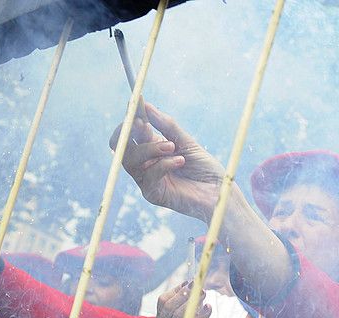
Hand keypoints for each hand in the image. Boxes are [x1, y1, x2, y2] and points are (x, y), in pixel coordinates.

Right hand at [111, 103, 225, 221]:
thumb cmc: (205, 168)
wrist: (218, 192)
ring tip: (172, 147)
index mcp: (151, 148)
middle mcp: (145, 163)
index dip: (130, 117)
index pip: (130, 132)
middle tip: (143, 124)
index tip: (136, 103)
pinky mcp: (152, 194)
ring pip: (130, 159)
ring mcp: (146, 179)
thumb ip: (167, 125)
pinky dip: (163, 164)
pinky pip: (148, 175)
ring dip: (150, 149)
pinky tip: (180, 161)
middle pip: (120, 146)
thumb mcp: (187, 142)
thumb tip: (146, 105)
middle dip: (129, 132)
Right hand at [155, 283, 217, 317]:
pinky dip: (201, 316)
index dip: (177, 290)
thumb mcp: (194, 314)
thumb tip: (190, 283)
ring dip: (193, 304)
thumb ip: (189, 301)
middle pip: (168, 307)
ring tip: (206, 298)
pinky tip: (209, 308)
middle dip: (185, 295)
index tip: (191, 283)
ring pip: (178, 316)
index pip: (163, 301)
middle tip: (201, 289)